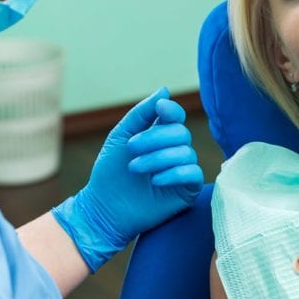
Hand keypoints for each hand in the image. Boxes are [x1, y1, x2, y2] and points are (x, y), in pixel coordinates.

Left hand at [51, 87, 203, 270]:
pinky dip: (174, 173)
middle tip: (131, 149)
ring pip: (185, 153)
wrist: (105, 208)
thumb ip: (141, 114)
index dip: (171, 110)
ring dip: (157, 158)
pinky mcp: (187, 190)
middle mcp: (174, 150)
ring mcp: (182, 170)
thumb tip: (164, 90)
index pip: (175, 116)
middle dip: (154, 139)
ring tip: (135, 169)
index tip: (159, 108)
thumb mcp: (120, 137)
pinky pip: (193, 173)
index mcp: (159, 135)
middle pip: (181, 133)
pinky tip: (155, 181)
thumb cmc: (110, 174)